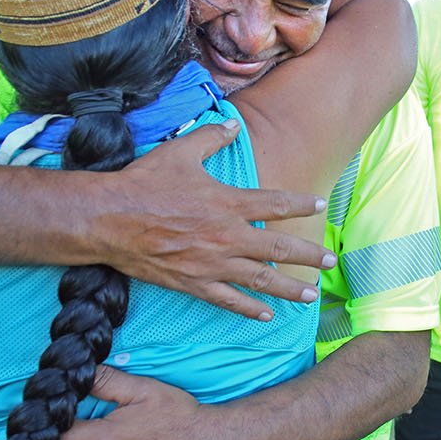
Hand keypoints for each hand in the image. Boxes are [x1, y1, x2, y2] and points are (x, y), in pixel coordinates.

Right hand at [96, 120, 334, 320]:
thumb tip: (233, 124)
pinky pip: (227, 300)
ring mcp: (211, 264)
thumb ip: (212, 137)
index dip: (300, 204)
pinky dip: (249, 309)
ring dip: (289, 289)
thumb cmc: (144, 183)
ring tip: (311, 294)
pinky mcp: (193, 283)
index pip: (274, 205)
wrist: (109, 220)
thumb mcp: (180, 151)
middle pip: (278, 249)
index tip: (319, 204)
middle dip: (308, 256)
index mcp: (227, 203)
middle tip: (331, 262)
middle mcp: (226, 236)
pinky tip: (266, 316)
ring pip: (259, 280)